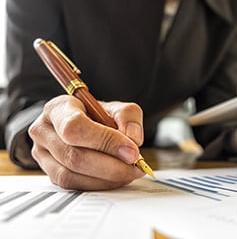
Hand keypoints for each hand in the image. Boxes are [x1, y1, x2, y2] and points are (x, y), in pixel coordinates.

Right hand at [28, 95, 144, 189]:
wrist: (87, 127)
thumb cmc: (99, 116)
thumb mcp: (117, 108)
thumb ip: (128, 117)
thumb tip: (132, 140)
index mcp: (58, 108)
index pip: (74, 127)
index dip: (105, 141)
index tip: (131, 150)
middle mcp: (44, 131)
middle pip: (74, 156)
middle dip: (111, 165)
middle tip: (136, 166)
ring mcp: (43, 155)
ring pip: (72, 175)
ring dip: (107, 178)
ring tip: (129, 172)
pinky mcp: (50, 174)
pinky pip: (74, 186)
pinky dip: (99, 185)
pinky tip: (116, 178)